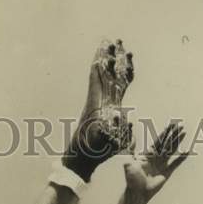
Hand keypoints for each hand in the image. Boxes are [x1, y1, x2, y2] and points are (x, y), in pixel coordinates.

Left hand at [64, 38, 134, 180]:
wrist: (79, 163)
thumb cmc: (89, 154)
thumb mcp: (101, 143)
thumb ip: (113, 131)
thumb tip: (123, 117)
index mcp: (95, 106)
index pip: (99, 78)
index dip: (104, 62)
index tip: (109, 47)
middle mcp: (96, 103)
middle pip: (104, 74)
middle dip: (111, 57)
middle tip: (116, 40)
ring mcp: (99, 107)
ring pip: (108, 81)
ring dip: (114, 66)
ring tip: (119, 50)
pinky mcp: (102, 114)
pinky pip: (110, 93)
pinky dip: (116, 82)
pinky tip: (121, 78)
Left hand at [123, 121, 188, 200]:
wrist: (137, 193)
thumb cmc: (131, 179)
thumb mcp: (128, 163)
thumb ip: (130, 150)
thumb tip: (132, 138)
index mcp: (147, 154)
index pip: (158, 140)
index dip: (164, 132)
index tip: (170, 124)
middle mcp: (155, 158)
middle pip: (167, 143)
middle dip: (173, 134)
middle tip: (181, 125)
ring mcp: (161, 164)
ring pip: (172, 150)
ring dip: (178, 141)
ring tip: (184, 133)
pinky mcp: (166, 172)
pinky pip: (175, 163)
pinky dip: (181, 158)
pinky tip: (187, 151)